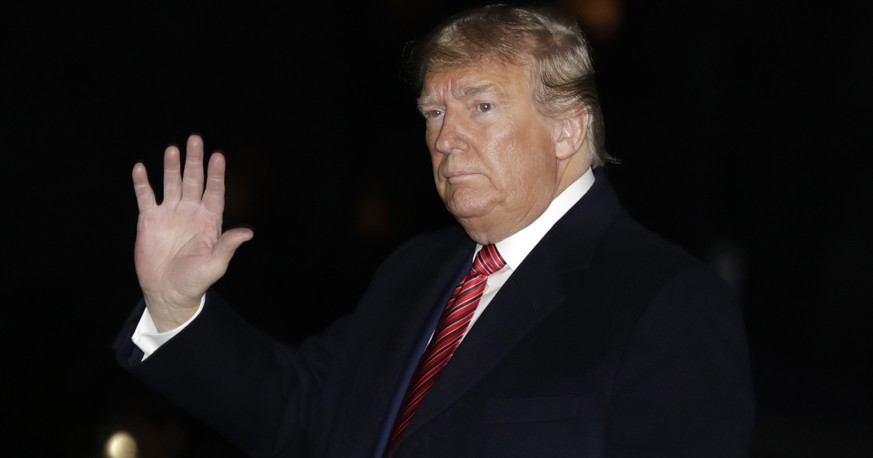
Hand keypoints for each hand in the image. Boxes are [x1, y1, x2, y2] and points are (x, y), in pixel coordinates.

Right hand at [132, 134, 252, 331]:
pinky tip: (141, 169)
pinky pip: (146, 197)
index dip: (216, 175)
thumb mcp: (215, 265)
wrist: (168, 292)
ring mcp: (170, 213)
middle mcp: (190, 212)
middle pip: (193, 181)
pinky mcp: (149, 220)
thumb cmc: (195, 280)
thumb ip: (228, 246)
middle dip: (194, 161)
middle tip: (195, 139)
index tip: (218, 156)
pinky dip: (142, 183)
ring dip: (171, 167)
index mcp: (209, 220)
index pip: (215, 191)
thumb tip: (248, 232)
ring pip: (171, 184)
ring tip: (172, 150)